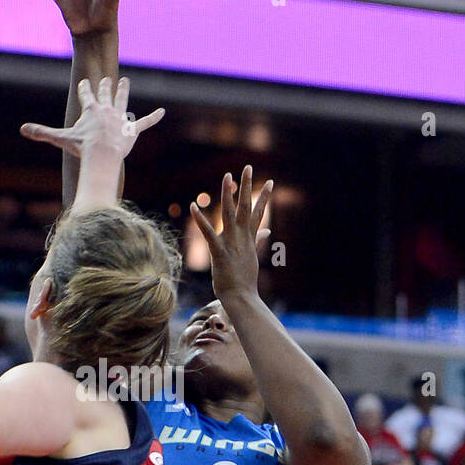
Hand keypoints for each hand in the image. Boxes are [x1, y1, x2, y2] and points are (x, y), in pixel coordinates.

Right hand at [21, 77, 162, 160]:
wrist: (101, 154)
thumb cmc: (82, 147)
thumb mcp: (60, 138)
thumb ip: (42, 133)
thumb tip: (22, 129)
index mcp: (90, 109)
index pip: (86, 95)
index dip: (85, 88)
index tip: (86, 81)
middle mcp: (106, 110)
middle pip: (105, 94)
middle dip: (104, 85)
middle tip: (106, 78)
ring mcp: (120, 119)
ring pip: (123, 100)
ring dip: (124, 90)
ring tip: (126, 81)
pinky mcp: (132, 131)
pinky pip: (145, 123)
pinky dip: (154, 118)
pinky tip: (162, 112)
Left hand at [191, 166, 272, 300]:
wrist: (242, 297)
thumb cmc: (244, 279)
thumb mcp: (252, 256)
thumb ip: (258, 239)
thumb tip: (266, 230)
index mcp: (249, 238)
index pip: (257, 212)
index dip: (264, 197)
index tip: (270, 182)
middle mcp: (242, 237)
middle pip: (246, 206)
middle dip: (247, 186)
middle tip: (248, 167)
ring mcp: (231, 243)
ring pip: (230, 214)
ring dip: (228, 194)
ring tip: (227, 176)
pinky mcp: (219, 252)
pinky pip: (208, 233)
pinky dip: (200, 220)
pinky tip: (193, 206)